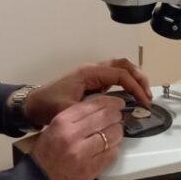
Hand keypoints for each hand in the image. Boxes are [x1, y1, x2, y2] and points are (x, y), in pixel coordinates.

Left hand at [24, 58, 151, 126]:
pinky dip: (126, 82)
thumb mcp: (68, 110)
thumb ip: (90, 112)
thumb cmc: (47, 105)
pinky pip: (114, 76)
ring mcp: (92, 74)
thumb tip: (112, 114)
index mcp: (89, 73)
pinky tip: (130, 96)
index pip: (120, 74)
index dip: (135, 87)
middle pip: (124, 65)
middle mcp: (92, 69)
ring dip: (134, 78)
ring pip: (120, 68)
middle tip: (148, 97)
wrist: (33, 104)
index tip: (144, 102)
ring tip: (143, 95)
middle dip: (139, 78)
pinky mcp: (91, 81)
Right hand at [30, 95, 124, 179]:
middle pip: (106, 117)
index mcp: (62, 121)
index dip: (109, 102)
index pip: (93, 105)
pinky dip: (114, 148)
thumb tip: (100, 109)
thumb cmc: (46, 153)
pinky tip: (109, 148)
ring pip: (113, 135)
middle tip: (118, 117)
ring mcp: (83, 152)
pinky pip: (112, 153)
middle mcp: (73, 134)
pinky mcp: (92, 168)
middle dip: (116, 116)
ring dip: (117, 132)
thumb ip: (75, 117)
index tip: (117, 103)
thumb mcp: (54, 128)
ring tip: (114, 133)